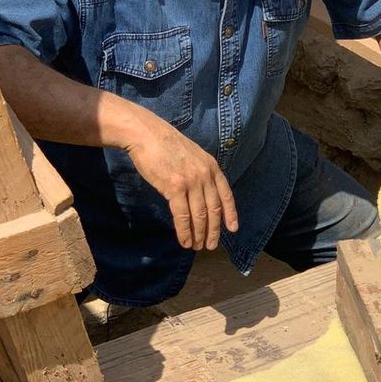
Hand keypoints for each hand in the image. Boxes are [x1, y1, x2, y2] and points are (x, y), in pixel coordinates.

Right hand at [125, 112, 238, 251]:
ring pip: (199, 216)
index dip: (230, 214)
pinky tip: (184, 241)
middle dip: (214, 230)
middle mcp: (205, 175)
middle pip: (213, 209)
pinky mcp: (174, 188)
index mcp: (212, 166)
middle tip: (211, 245)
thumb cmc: (166, 144)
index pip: (226, 195)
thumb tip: (202, 194)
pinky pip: (182, 216)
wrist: (147, 135)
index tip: (232, 229)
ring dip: (199, 234)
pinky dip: (184, 231)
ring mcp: (191, 182)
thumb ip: (201, 172)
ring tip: (196, 246)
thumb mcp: (193, 154)